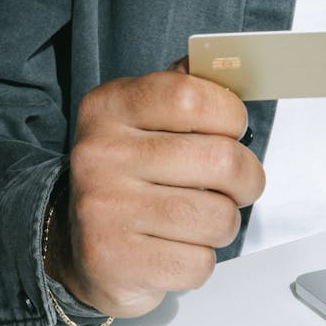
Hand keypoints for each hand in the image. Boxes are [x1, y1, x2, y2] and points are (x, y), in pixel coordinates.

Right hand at [47, 66, 261, 317]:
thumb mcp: (144, 123)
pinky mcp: (117, 260)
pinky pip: (198, 263)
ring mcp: (105, 210)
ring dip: (224, 226)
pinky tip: (175, 250)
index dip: (231, 117)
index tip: (232, 132)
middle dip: (246, 181)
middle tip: (237, 189)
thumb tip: (230, 63)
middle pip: (221, 161)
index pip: (192, 97)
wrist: (78, 247)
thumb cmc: (130, 182)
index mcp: (110, 108)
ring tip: (200, 222)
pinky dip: (200, 262)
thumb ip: (184, 92)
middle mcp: (101, 154)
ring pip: (217, 218)